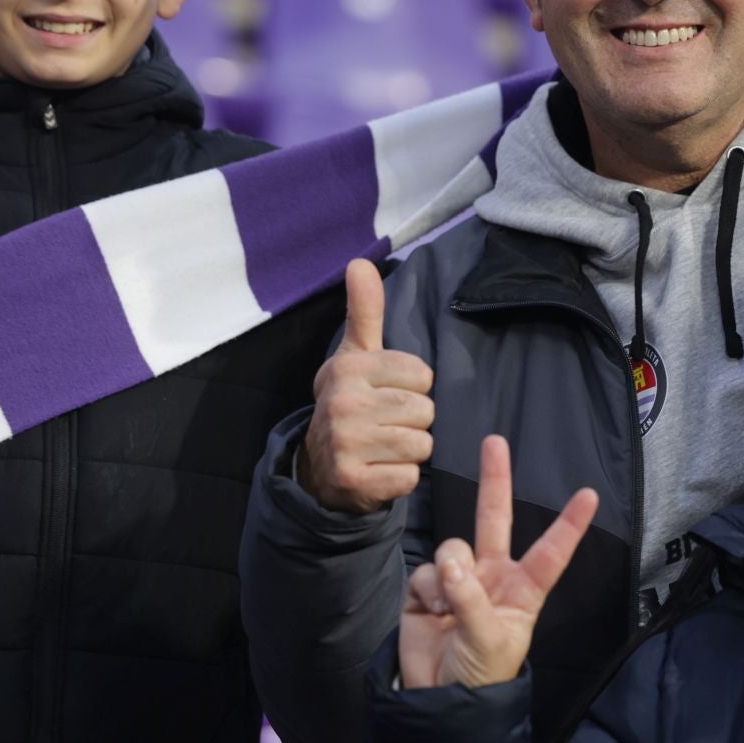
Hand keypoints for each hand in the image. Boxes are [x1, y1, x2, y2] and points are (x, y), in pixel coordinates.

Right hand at [298, 258, 435, 513]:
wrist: (318, 468)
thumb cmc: (351, 402)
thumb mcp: (356, 355)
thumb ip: (364, 311)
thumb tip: (359, 262)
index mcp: (348, 368)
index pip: (423, 375)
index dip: (414, 388)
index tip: (388, 395)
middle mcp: (343, 403)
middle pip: (425, 410)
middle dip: (415, 421)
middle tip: (386, 425)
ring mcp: (345, 444)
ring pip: (421, 444)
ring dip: (410, 451)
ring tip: (384, 447)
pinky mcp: (353, 481)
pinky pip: (409, 477)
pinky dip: (400, 479)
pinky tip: (380, 471)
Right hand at [399, 435, 598, 688]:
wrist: (437, 699)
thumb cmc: (481, 675)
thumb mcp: (490, 641)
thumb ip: (471, 598)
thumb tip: (449, 562)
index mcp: (523, 590)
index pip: (551, 552)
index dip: (569, 525)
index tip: (590, 495)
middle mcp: (493, 575)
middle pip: (494, 518)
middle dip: (495, 479)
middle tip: (495, 441)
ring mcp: (459, 577)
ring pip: (453, 548)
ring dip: (448, 574)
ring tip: (447, 610)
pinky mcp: (427, 586)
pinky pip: (426, 571)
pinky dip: (426, 591)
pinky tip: (429, 613)